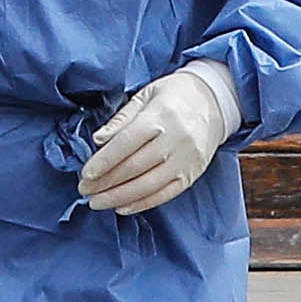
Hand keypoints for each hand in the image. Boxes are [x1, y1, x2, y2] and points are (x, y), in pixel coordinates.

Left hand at [75, 59, 242, 217]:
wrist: (215, 101)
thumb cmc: (174, 96)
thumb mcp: (146, 95)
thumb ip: (121, 119)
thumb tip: (98, 140)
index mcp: (161, 115)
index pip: (126, 143)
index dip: (104, 161)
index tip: (86, 174)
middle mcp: (175, 139)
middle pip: (134, 167)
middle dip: (105, 182)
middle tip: (85, 190)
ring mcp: (186, 159)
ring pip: (148, 185)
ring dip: (119, 197)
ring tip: (98, 202)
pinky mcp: (192, 174)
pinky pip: (165, 194)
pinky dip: (142, 203)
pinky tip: (122, 206)